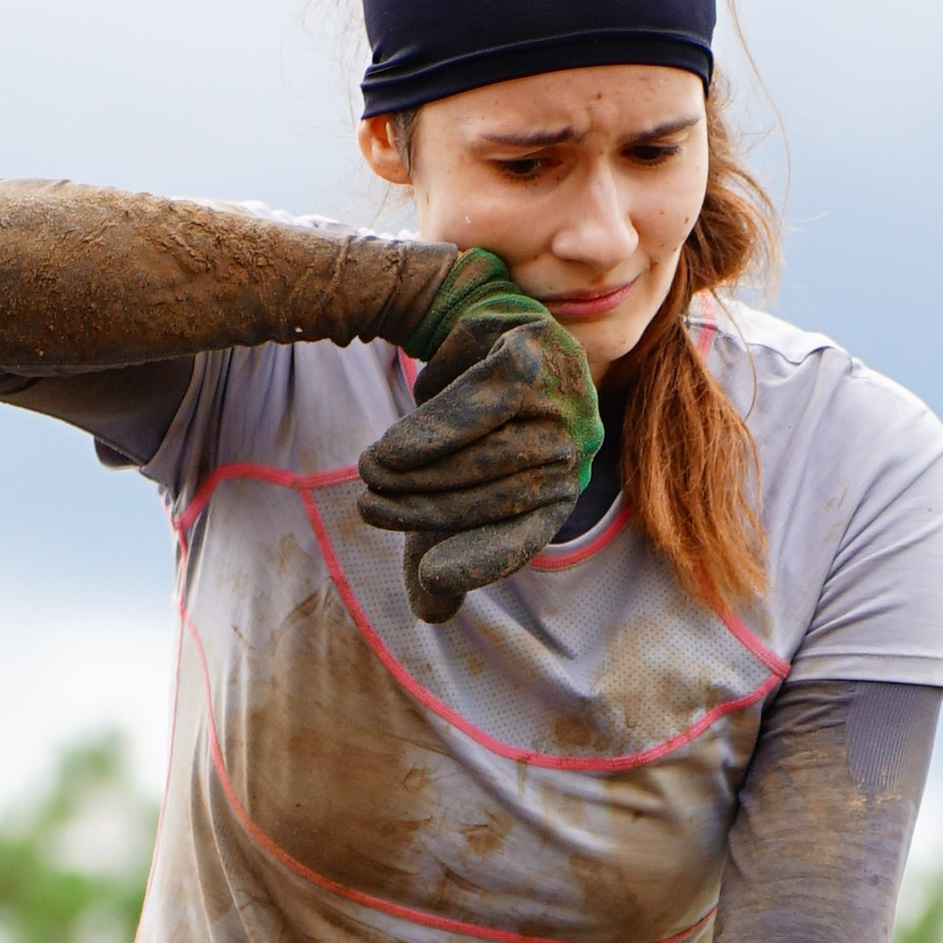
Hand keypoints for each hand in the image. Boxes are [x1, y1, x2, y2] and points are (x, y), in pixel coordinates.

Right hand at [354, 251, 601, 623]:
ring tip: (373, 470)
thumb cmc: (449, 424)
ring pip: (492, 444)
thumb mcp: (435, 492)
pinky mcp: (538, 344)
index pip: (523, 537)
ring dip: (425, 464)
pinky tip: (399, 440)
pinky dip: (442, 421)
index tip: (432, 578)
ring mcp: (564, 391)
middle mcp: (573, 443)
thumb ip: (436, 550)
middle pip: (500, 490)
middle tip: (369, 506)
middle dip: (426, 505)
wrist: (451, 330)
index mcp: (557, 488)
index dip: (481, 561)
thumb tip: (433, 612)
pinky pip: (489, 394)